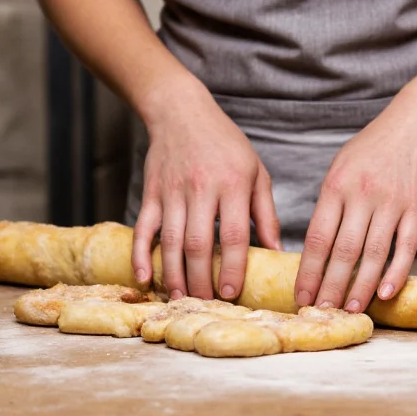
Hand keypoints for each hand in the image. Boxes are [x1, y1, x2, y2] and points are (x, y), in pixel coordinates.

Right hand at [130, 76, 280, 299]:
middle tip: (208, 304)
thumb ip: (266, 213)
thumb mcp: (256, 173)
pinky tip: (144, 278)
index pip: (233, 234)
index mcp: (233, 184)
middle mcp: (202, 188)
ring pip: (171, 241)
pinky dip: (140, 255)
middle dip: (203, 280)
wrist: (182, 112)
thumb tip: (276, 252)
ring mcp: (172, 192)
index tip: (234, 293)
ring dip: (175, 274)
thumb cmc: (226, 144)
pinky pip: (143, 228)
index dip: (234, 267)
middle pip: (200, 244)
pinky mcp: (151, 193)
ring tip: (182, 298)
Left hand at [294, 92, 416, 312]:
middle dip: (330, 286)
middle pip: (343, 251)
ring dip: (362, 286)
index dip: (308, 271)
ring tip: (352, 309)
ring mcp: (391, 203)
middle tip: (323, 312)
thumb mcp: (339, 167)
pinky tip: (386, 292)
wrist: (413, 124)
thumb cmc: (371, 148)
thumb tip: (316, 246)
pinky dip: (396, 271)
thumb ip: (329, 203)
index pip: (317, 238)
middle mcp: (362, 195)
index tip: (301, 296)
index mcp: (336, 186)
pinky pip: (406, 246)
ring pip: (374, 253)